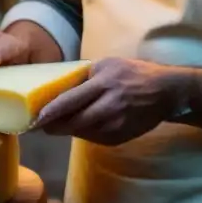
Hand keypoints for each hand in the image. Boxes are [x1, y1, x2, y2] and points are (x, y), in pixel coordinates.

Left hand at [33, 58, 181, 144]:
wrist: (165, 92)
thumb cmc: (134, 73)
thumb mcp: (108, 64)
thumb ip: (85, 76)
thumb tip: (58, 85)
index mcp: (105, 83)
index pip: (72, 100)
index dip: (52, 112)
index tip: (36, 118)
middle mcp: (109, 106)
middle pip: (74, 122)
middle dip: (54, 126)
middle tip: (40, 125)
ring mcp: (116, 125)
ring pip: (82, 132)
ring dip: (68, 129)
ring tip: (56, 124)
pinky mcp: (120, 137)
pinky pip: (94, 138)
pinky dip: (84, 132)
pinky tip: (81, 124)